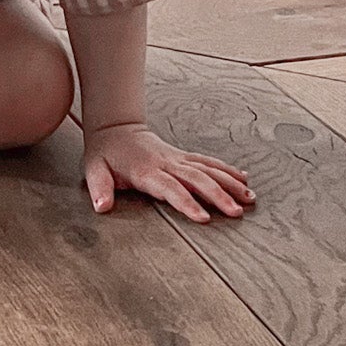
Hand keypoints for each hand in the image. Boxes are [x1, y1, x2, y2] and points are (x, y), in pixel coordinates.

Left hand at [81, 121, 254, 223]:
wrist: (115, 127)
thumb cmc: (106, 153)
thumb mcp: (95, 170)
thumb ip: (100, 189)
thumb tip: (101, 207)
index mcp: (147, 171)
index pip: (170, 189)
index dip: (187, 203)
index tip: (204, 218)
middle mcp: (167, 163)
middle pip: (197, 179)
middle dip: (218, 196)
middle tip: (237, 213)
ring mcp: (178, 158)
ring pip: (208, 169)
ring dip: (230, 183)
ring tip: (250, 199)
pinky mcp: (184, 156)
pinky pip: (208, 162)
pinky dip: (227, 170)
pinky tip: (244, 179)